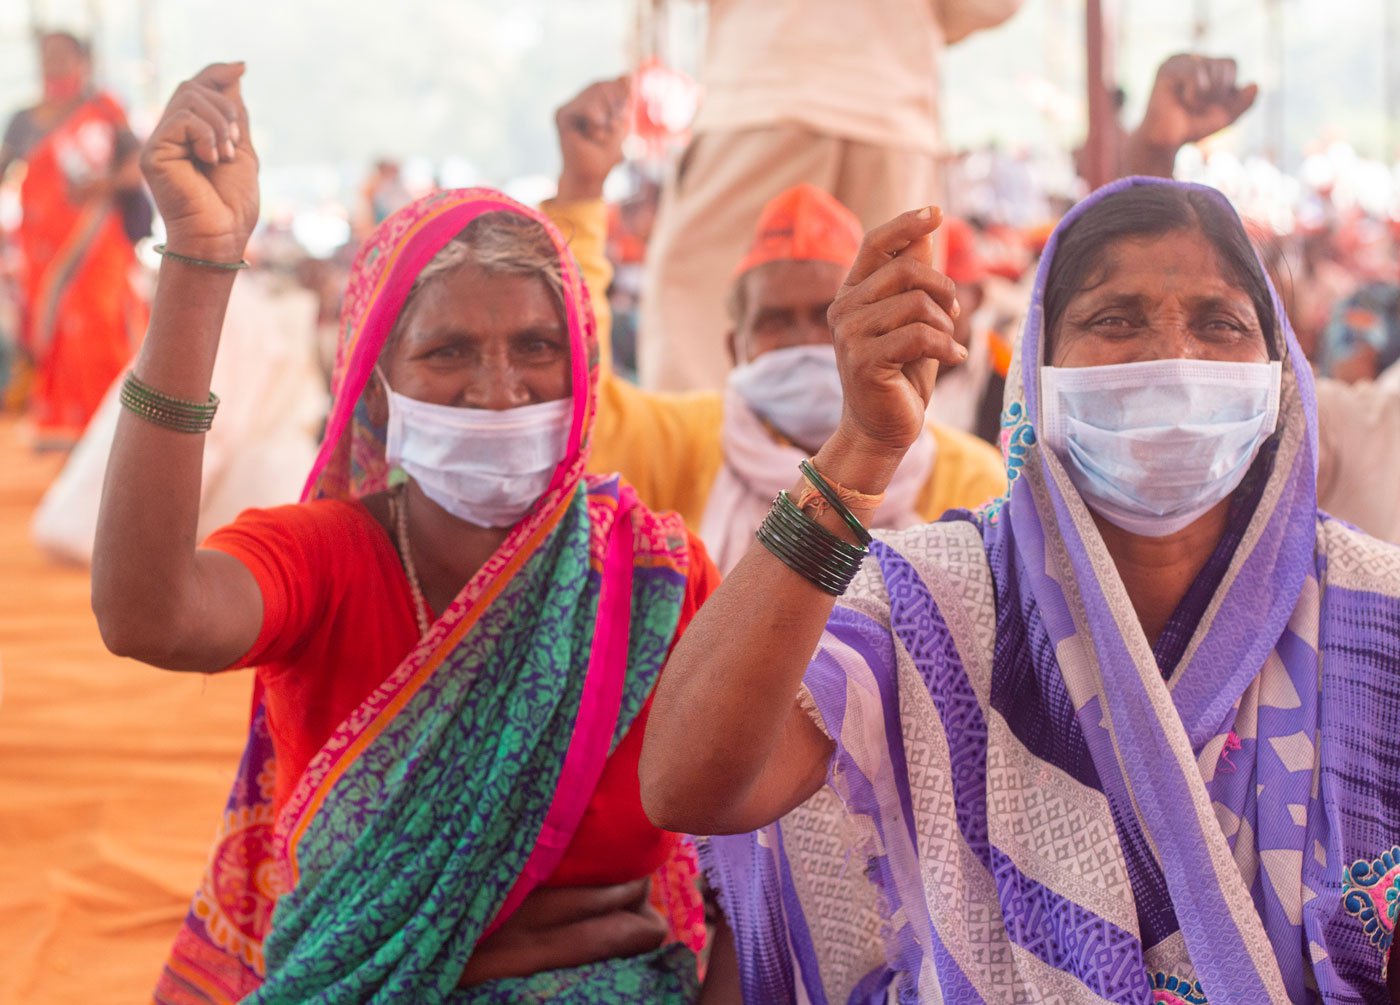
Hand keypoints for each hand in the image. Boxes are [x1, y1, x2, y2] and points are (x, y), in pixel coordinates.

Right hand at [140, 62, 258, 262]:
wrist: (220, 238)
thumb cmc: (232, 205)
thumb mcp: (241, 150)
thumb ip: (235, 115)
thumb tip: (234, 72)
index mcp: (189, 135)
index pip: (196, 88)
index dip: (217, 73)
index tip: (243, 67)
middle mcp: (169, 135)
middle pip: (191, 87)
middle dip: (224, 106)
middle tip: (235, 140)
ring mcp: (158, 143)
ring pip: (187, 97)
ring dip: (218, 122)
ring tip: (225, 155)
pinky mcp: (153, 153)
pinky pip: (181, 119)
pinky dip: (206, 134)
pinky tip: (212, 158)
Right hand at [555, 76, 630, 201]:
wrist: (590, 175)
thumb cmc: (607, 154)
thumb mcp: (623, 122)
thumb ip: (625, 98)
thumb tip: (627, 73)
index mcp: (596, 99)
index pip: (613, 82)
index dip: (622, 96)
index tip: (619, 121)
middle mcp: (580, 98)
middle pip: (604, 85)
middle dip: (614, 108)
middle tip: (608, 131)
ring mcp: (570, 104)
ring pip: (597, 92)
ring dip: (606, 118)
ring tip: (598, 136)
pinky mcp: (561, 113)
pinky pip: (588, 108)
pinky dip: (596, 124)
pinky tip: (590, 136)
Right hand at [818, 207, 963, 492]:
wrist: (882, 429)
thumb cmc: (900, 374)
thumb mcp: (912, 321)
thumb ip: (913, 282)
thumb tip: (924, 236)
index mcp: (851, 294)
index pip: (874, 244)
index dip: (905, 224)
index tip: (936, 212)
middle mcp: (843, 309)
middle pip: (905, 270)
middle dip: (943, 290)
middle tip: (954, 315)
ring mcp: (850, 335)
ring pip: (916, 305)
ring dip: (945, 326)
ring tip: (947, 345)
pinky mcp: (864, 361)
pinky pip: (920, 337)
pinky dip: (947, 348)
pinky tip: (954, 360)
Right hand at [1137, 54, 1257, 151]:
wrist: (1166, 142)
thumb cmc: (1193, 127)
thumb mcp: (1226, 116)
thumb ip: (1244, 102)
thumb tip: (1255, 85)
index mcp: (1204, 64)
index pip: (1230, 63)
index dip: (1227, 88)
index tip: (1209, 104)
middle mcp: (1190, 57)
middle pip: (1224, 64)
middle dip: (1218, 92)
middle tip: (1197, 107)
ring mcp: (1177, 60)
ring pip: (1211, 68)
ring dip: (1206, 96)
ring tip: (1189, 105)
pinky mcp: (1167, 68)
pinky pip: (1195, 74)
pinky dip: (1195, 94)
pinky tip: (1182, 101)